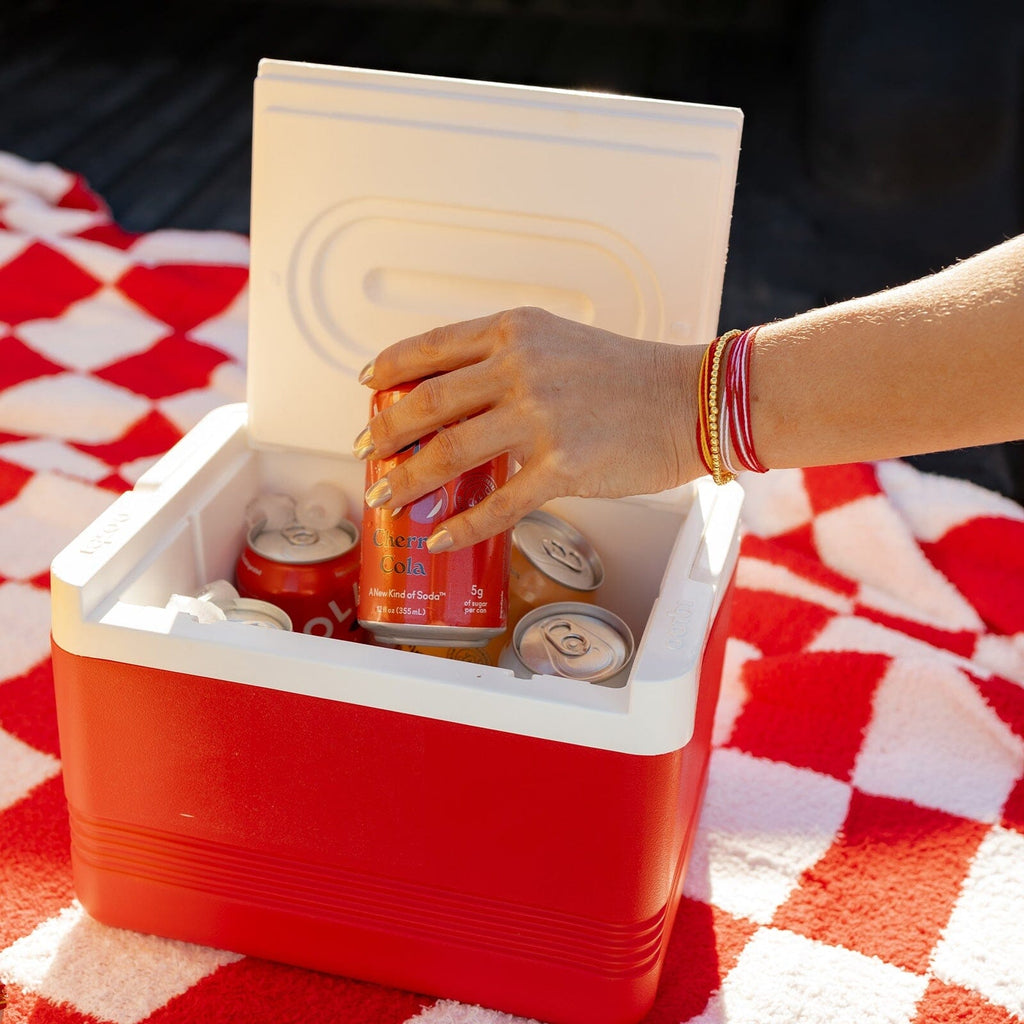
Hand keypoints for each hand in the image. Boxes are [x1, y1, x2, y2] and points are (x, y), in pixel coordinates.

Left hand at [354, 307, 703, 550]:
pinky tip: (440, 538)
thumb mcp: (561, 342)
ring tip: (385, 498)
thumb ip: (509, 359)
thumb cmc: (630, 373)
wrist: (689, 399)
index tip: (368, 385)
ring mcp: (538, 418)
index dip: (391, 368)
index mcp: (516, 332)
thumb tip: (461, 397)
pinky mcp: (561, 467)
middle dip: (386, 432)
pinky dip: (463, 526)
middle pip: (428, 403)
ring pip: (449, 454)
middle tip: (366, 451)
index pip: (433, 346)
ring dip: (407, 482)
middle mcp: (520, 368)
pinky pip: (498, 505)